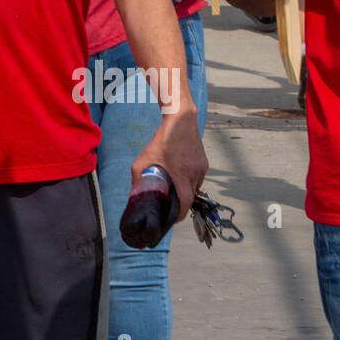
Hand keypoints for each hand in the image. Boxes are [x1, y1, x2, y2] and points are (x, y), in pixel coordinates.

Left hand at [131, 107, 206, 223]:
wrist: (180, 121)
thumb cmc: (161, 141)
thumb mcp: (142, 161)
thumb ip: (138, 179)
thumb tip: (134, 194)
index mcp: (181, 177)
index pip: (184, 205)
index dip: (178, 216)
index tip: (171, 219)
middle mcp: (194, 175)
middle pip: (190, 199)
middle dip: (181, 205)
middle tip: (170, 206)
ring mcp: (201, 169)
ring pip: (195, 189)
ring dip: (186, 191)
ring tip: (175, 187)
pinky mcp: (204, 163)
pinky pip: (198, 178)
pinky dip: (190, 180)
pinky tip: (181, 174)